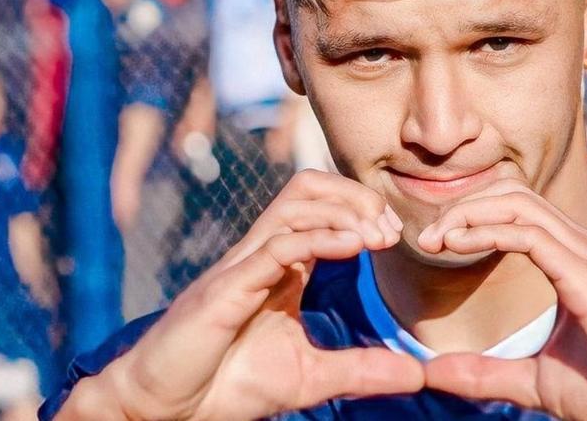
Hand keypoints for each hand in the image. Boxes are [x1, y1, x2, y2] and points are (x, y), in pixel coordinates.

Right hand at [70, 171, 418, 420]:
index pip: (324, 206)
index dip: (364, 209)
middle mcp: (263, 255)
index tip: (393, 237)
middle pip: (310, 187)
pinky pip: (274, 245)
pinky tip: (352, 248)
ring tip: (375, 236)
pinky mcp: (227, 289)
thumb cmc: (228, 383)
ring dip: (343, 210)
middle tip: (388, 232)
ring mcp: (244, 266)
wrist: (168, 408)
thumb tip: (418, 374)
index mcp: (283, 266)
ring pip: (294, 202)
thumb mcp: (312, 377)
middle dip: (357, 197)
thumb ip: (364, 370)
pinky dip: (318, 239)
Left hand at [417, 185, 586, 420]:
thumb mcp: (535, 380)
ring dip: (469, 214)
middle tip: (427, 238)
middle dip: (463, 207)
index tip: (432, 244)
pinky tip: (459, 247)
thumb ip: (487, 371)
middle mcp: (583, 245)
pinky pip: (532, 234)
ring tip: (435, 239)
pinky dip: (489, 232)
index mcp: (574, 258)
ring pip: (520, 203)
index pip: (517, 208)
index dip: (470, 216)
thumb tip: (433, 371)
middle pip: (513, 193)